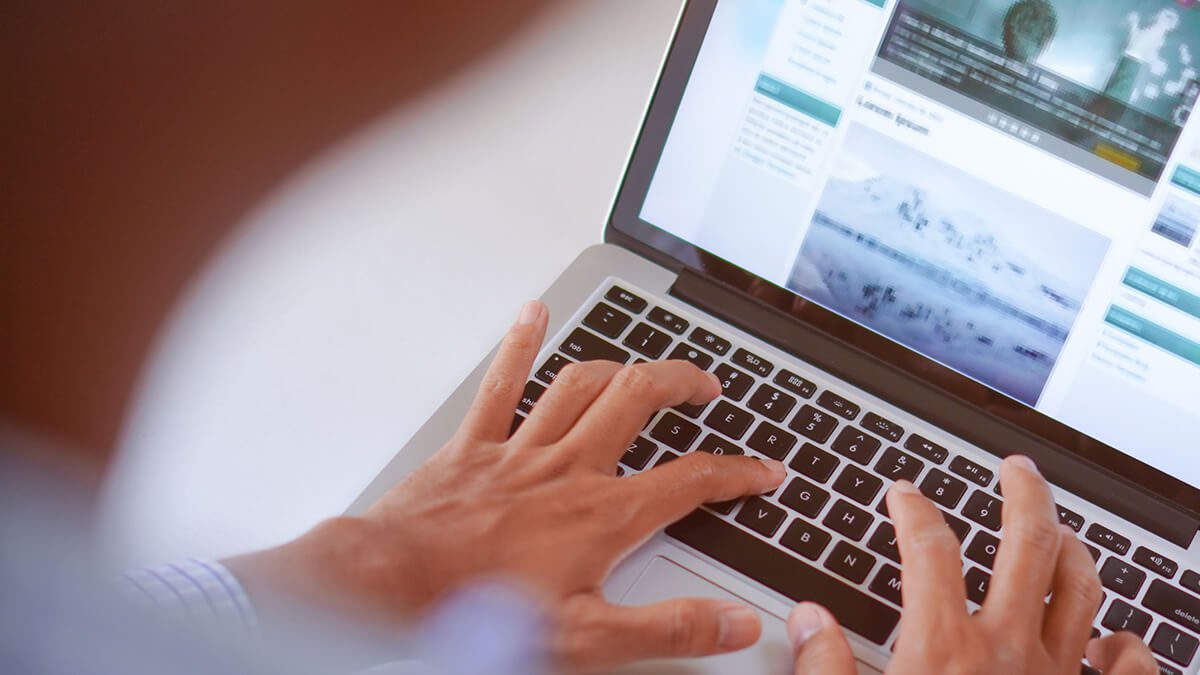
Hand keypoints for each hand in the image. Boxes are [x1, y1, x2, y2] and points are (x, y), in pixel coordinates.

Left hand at [227, 300, 786, 670]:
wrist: (396, 586)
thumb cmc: (482, 613)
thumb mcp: (590, 639)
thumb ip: (669, 628)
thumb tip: (734, 624)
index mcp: (602, 515)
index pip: (691, 481)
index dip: (737, 473)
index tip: (764, 470)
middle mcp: (568, 470)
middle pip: (639, 403)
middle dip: (681, 384)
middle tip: (707, 385)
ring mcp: (521, 450)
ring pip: (581, 385)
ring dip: (619, 366)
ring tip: (642, 363)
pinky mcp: (475, 445)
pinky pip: (502, 383)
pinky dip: (520, 345)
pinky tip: (532, 315)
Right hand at [787, 456, 1156, 673]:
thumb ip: (822, 667)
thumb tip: (808, 620)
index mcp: (945, 649)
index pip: (929, 547)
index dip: (912, 508)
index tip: (903, 493)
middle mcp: (1010, 652)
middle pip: (1029, 543)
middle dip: (1024, 493)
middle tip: (1016, 469)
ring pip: (1084, 589)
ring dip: (1076, 549)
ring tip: (1063, 530)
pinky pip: (1127, 670)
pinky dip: (1128, 646)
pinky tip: (1119, 639)